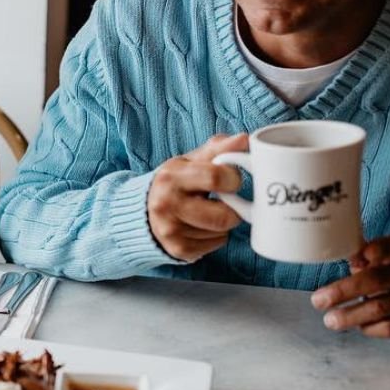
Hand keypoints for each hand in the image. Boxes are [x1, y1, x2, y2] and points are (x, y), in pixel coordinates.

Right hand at [147, 133, 247, 260]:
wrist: (144, 209)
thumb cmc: (177, 181)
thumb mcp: (192, 160)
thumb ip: (220, 148)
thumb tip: (245, 139)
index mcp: (171, 177)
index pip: (217, 178)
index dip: (232, 179)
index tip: (228, 179)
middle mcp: (166, 205)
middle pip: (225, 216)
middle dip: (233, 208)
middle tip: (222, 200)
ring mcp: (170, 231)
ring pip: (223, 232)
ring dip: (223, 222)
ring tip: (207, 212)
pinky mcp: (177, 250)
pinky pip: (216, 245)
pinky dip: (215, 236)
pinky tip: (201, 226)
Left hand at [312, 236, 389, 339]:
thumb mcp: (389, 261)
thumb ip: (365, 258)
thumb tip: (340, 253)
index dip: (375, 251)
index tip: (355, 259)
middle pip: (376, 280)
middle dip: (342, 291)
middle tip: (318, 301)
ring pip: (380, 307)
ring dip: (350, 315)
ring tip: (330, 320)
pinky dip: (369, 328)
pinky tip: (360, 326)